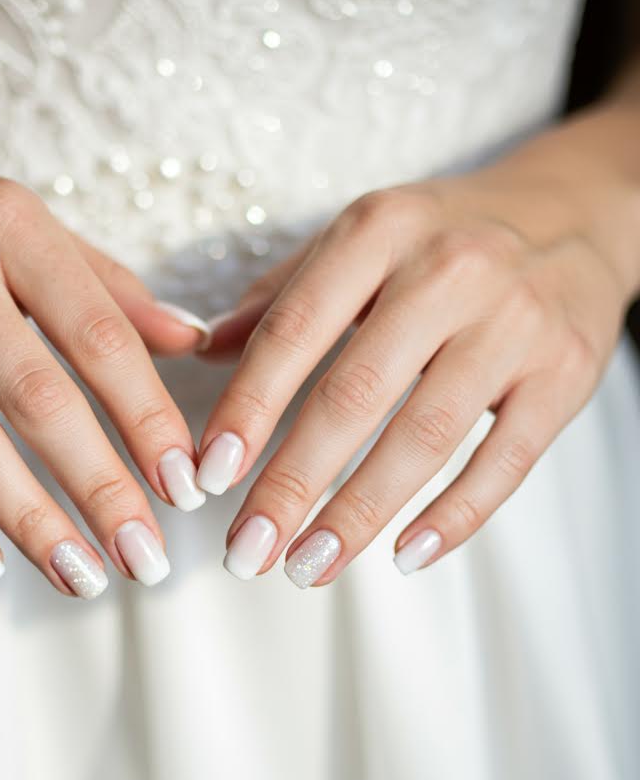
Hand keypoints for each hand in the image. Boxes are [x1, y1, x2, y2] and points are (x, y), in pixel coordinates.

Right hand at [0, 100, 209, 596]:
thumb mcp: (17, 220)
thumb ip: (104, 286)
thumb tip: (191, 342)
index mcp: (6, 222)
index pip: (98, 335)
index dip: (148, 419)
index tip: (185, 486)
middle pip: (35, 397)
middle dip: (99, 489)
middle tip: (145, 557)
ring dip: (27, 519)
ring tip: (78, 575)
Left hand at [198, 111, 639, 586]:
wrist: (575, 213)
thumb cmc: (447, 237)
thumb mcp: (362, 236)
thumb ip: (284, 295)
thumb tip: (204, 350)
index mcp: (380, 229)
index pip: (294, 330)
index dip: (247, 409)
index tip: (210, 476)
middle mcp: (449, 270)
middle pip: (354, 394)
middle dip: (291, 483)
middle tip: (248, 549)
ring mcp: (514, 323)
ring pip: (425, 436)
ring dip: (358, 513)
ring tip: (308, 566)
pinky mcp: (565, 373)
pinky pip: (505, 461)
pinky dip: (454, 516)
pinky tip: (404, 557)